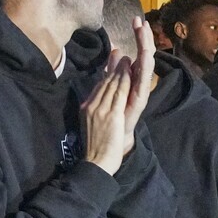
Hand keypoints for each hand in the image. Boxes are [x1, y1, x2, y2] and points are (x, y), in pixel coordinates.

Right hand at [83, 60, 136, 175]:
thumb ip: (98, 107)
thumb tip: (103, 96)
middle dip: (114, 68)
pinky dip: (125, 81)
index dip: (108, 74)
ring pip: (112, 85)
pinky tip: (130, 72)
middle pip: (105, 83)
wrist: (96, 163)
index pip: (99, 87)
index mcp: (86, 108)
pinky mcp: (111, 115)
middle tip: (121, 55)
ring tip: (127, 59)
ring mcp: (100, 110)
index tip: (114, 62)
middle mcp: (91, 106)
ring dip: (120, 71)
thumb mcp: (94, 124)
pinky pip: (119, 93)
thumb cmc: (97, 147)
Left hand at [123, 14, 158, 132]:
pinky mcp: (139, 100)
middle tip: (142, 21)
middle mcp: (140, 83)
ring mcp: (141, 91)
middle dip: (143, 37)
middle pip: (144, 55)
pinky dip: (145, 67)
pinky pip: (143, 81)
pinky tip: (145, 54)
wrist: (113, 140)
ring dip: (146, 47)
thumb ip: (114, 69)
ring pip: (146, 65)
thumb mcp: (112, 86)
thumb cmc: (114, 115)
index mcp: (133, 78)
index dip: (139, 37)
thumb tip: (117, 50)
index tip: (137, 20)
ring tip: (145, 32)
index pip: (138, 52)